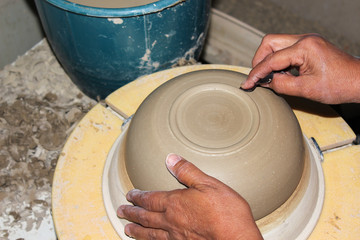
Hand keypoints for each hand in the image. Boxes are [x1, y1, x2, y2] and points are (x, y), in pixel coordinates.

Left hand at [117, 153, 262, 239]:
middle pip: (145, 217)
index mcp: (176, 203)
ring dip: (136, 231)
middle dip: (132, 213)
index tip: (130, 195)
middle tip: (121, 211)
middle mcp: (171, 221)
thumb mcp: (209, 184)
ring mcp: (176, 237)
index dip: (138, 196)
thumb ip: (188, 172)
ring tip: (126, 230)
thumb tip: (171, 159)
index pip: (150, 198)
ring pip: (150, 234)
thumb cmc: (227, 213)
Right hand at [242, 33, 359, 103]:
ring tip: (271, 78)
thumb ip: (281, 85)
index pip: (271, 60)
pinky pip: (285, 48)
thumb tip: (266, 82)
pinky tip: (281, 73)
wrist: (358, 81)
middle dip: (259, 60)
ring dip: (268, 60)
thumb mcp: (306, 90)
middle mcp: (304, 39)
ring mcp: (307, 41)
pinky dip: (278, 60)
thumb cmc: (339, 85)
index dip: (256, 73)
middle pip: (269, 43)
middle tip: (257, 78)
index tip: (247, 84)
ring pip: (276, 44)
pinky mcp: (308, 46)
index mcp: (304, 47)